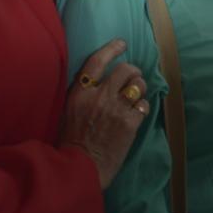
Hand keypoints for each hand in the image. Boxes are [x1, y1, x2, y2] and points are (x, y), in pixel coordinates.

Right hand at [59, 37, 149, 188]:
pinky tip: (138, 113)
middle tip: (134, 77)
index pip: (97, 61)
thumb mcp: (68, 112)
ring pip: (138, 85)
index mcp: (80, 93)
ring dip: (140, 88)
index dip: (112, 48)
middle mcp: (99, 96)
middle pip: (124, 70)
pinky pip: (144, 105)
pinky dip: (143, 107)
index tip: (122, 43)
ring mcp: (116, 109)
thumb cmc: (70, 143)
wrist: (80, 169)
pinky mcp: (130, 123)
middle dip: (133, 71)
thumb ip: (83, 95)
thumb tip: (98, 83)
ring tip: (137, 95)